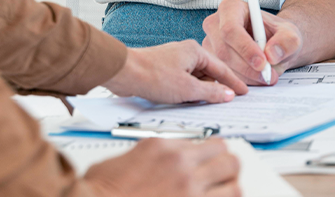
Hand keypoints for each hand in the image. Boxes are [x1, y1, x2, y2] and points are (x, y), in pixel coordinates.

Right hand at [83, 137, 239, 196]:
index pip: (210, 143)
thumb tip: (173, 159)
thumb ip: (156, 156)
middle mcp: (181, 165)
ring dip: (229, 189)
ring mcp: (188, 191)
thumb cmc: (101, 190)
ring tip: (221, 194)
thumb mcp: (129, 158)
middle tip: (221, 177)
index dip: (213, 155)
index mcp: (165, 147)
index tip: (213, 162)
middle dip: (227, 169)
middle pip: (227, 159)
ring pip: (233, 185)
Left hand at [103, 40, 247, 103]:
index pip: (222, 68)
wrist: (124, 73)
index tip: (244, 91)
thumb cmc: (151, 75)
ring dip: (202, 90)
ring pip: (196, 77)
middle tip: (230, 99)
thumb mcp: (187, 89)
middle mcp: (186, 53)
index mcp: (195, 51)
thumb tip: (227, 95)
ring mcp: (174, 61)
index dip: (234, 82)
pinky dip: (190, 90)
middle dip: (218, 86)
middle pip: (209, 72)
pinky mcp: (164, 70)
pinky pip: (184, 81)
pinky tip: (189, 100)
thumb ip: (210, 93)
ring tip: (210, 103)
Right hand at [202, 0, 304, 84]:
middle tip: (268, 76)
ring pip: (223, 66)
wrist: (274, 46)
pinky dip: (241, 82)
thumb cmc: (279, 35)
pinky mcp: (211, 61)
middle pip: (224, 50)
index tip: (262, 63)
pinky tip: (256, 79)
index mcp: (230, 8)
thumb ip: (286, 42)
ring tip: (267, 76)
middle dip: (247, 67)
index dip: (245, 48)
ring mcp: (210, 44)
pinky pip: (223, 76)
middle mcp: (215, 24)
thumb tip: (271, 54)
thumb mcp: (290, 35)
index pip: (231, 29)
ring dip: (246, 77)